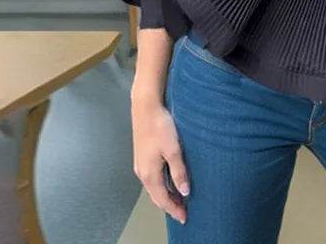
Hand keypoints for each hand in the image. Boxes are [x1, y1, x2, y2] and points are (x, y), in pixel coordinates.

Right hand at [130, 94, 188, 224]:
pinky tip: (169, 181)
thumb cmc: (160, 127)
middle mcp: (142, 172)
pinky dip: (161, 185)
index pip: (163, 199)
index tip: (184, 217)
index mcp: (150, 174)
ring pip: (153, 187)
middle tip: (183, 211)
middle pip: (156, 196)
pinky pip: (152, 178)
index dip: (174, 209)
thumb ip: (179, 171)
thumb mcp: (173, 150)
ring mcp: (140, 164)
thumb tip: (185, 192)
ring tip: (179, 198)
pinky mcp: (142, 156)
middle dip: (169, 205)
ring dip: (165, 195)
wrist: (145, 107)